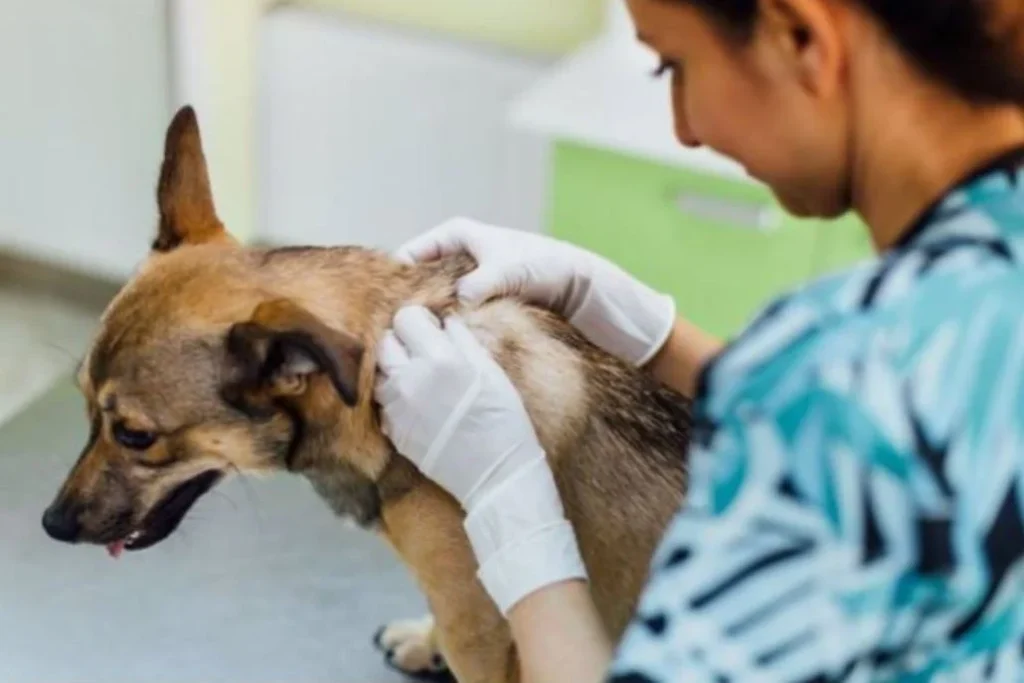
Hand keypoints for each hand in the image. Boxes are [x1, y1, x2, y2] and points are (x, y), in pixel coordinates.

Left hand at [375, 306, 586, 613]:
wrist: (497, 474)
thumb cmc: (504, 420)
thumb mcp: (491, 371)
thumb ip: (463, 341)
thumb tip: (444, 322)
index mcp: (439, 358)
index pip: (406, 318)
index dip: (420, 322)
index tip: (432, 331)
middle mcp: (410, 379)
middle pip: (385, 342)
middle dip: (402, 343)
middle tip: (424, 354)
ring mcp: (397, 407)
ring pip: (379, 373)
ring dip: (395, 371)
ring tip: (419, 380)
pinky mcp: (393, 431)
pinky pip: (384, 403)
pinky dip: (396, 399)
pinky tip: (419, 406)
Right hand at [395, 217, 676, 366]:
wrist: (577, 283)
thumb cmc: (544, 266)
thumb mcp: (510, 270)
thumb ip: (484, 281)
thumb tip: (462, 296)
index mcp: (456, 234)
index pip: (410, 254)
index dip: (395, 278)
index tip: (383, 305)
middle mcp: (456, 252)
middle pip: (418, 277)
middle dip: (408, 301)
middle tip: (393, 330)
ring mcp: (466, 276)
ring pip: (434, 296)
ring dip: (427, 316)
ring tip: (413, 342)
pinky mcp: (478, 297)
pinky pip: (452, 309)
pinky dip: (445, 323)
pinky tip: (439, 345)